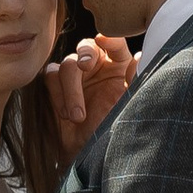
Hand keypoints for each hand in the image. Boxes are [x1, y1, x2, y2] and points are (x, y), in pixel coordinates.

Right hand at [41, 33, 135, 157]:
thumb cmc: (111, 130)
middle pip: (87, 46)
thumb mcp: (128, 106)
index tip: (105, 41)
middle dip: (85, 53)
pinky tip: (66, 114)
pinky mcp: (57, 85)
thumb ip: (134, 81)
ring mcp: (76, 76)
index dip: (110, 39)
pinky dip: (58, 94)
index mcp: (118, 67)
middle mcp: (97, 68)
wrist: (86, 154)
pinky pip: (51, 76)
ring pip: (67, 63)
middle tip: (84, 66)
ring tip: (77, 116)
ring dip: (71, 89)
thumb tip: (141, 56)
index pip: (115, 44)